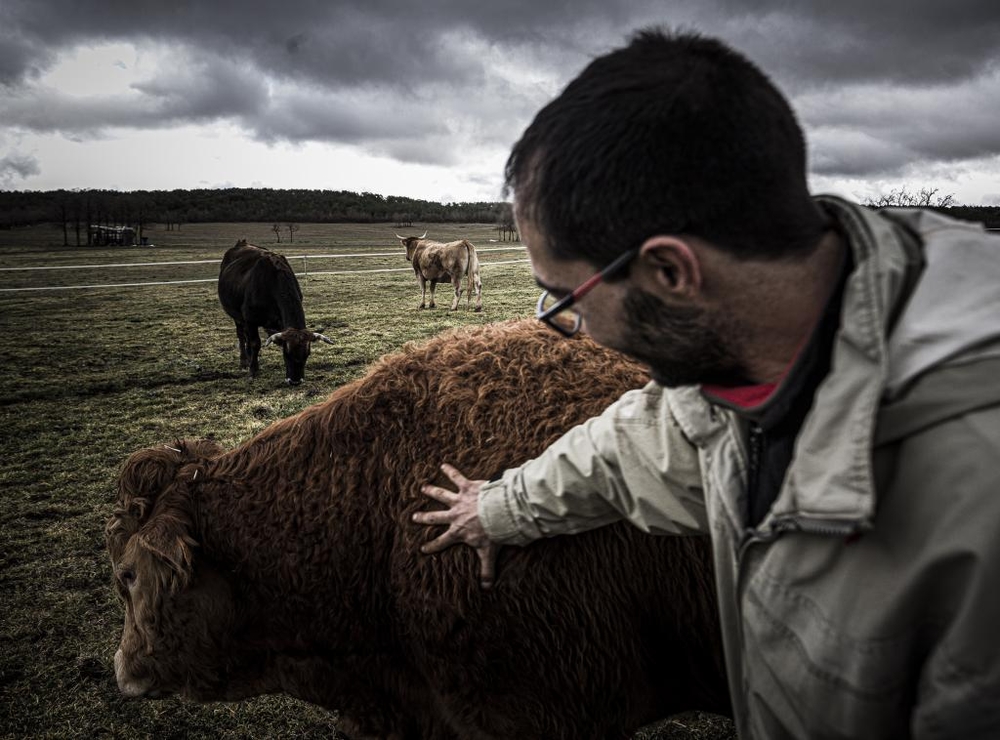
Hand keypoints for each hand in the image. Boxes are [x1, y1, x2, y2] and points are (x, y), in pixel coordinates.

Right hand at [413, 463, 500, 588]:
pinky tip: (444, 465)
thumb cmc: (495, 532)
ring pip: (442, 495)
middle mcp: (455, 516)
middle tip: (414, 517)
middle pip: (436, 517)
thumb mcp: (489, 553)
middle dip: (424, 518)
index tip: (423, 549)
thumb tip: (486, 588)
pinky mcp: (467, 487)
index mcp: (458, 532)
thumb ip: (487, 570)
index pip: (442, 542)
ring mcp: (459, 500)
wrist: (501, 512)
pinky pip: (457, 477)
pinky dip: (450, 470)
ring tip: (423, 488)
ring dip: (432, 491)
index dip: (432, 546)